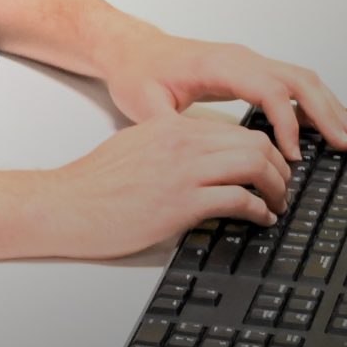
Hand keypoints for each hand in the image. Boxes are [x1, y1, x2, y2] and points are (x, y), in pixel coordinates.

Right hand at [24, 114, 292, 261]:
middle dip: (278, 167)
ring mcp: (183, 171)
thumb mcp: (136, 149)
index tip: (269, 169)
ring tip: (276, 203)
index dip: (263, 151)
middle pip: (253, 143)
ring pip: (254, 165)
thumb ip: (170, 149)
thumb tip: (202, 165)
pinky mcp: (182, 202)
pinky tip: (260, 218)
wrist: (66, 204)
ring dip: (275, 187)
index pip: (236, 130)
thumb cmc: (94, 185)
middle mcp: (181, 143)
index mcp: (170, 128)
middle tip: (281, 188)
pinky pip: (239, 199)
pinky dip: (259, 210)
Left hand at [97, 29, 346, 161]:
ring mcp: (247, 62)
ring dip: (326, 104)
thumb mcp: (143, 101)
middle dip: (325, 111)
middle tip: (344, 142)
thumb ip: (167, 124)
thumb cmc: (137, 72)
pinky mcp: (248, 70)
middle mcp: (239, 59)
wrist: (131, 50)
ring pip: (299, 77)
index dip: (286, 123)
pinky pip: (289, 81)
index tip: (292, 155)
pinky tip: (323, 122)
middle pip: (296, 79)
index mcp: (218, 65)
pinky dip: (312, 100)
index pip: (268, 90)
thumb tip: (190, 150)